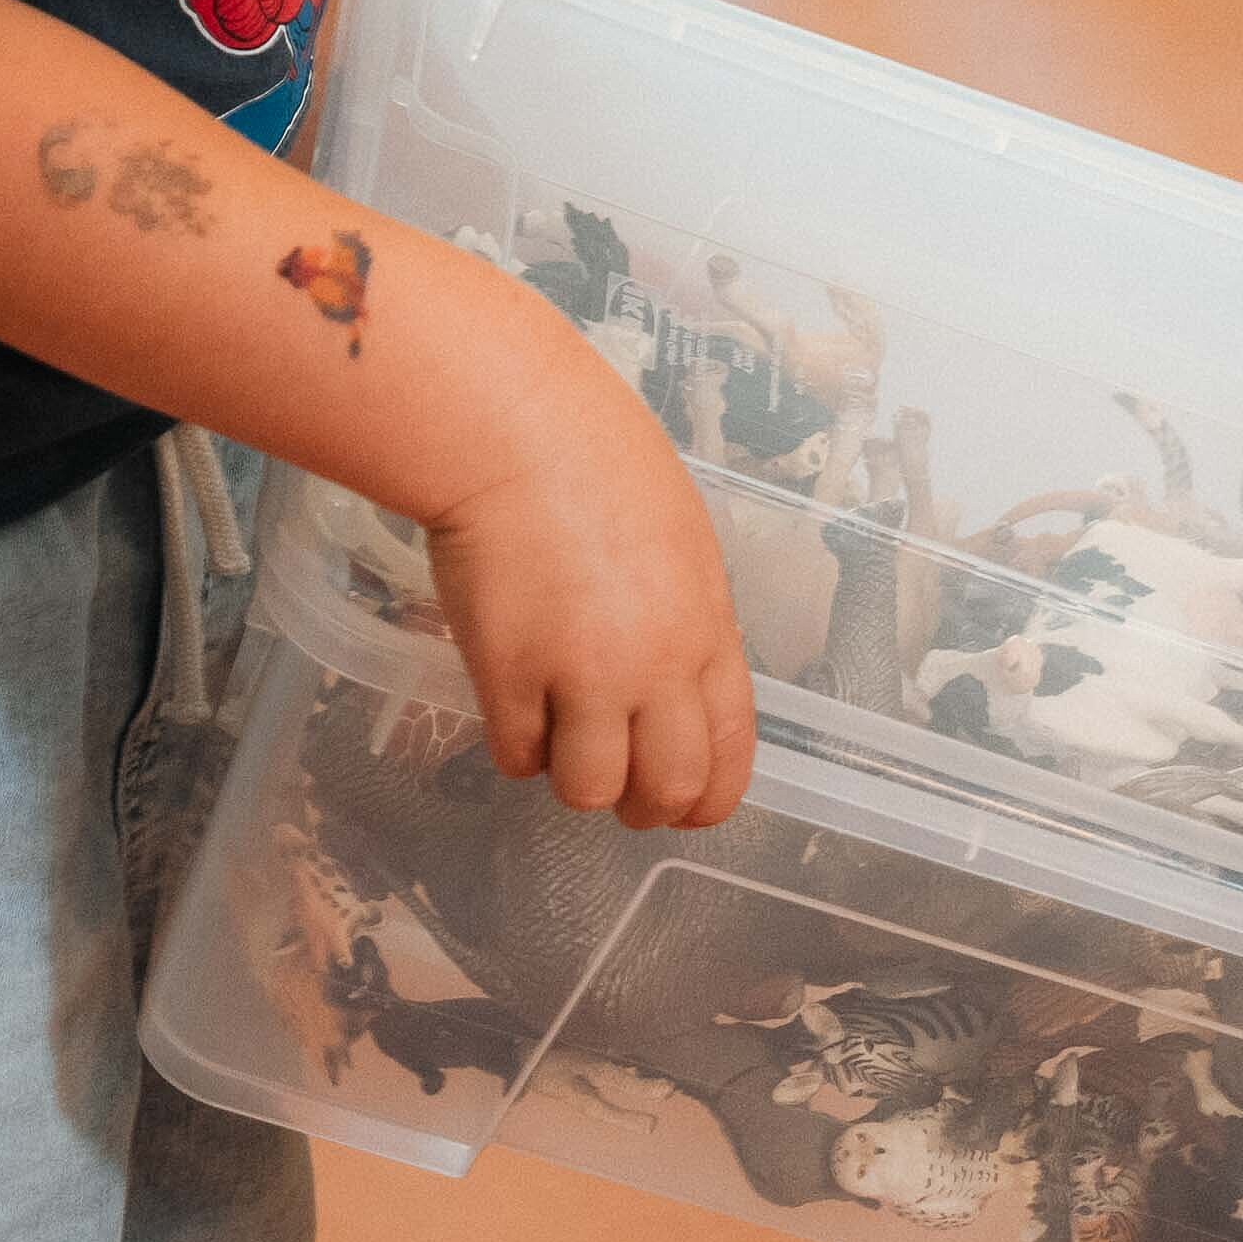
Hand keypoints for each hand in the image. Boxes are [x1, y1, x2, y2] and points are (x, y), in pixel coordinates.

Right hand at [419, 346, 756, 832]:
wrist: (520, 436)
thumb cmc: (600, 465)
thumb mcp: (681, 545)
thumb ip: (685, 621)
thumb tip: (671, 683)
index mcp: (709, 628)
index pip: (732, 749)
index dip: (708, 796)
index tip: (685, 805)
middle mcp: (658, 665)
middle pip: (669, 789)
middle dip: (641, 803)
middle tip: (612, 779)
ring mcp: (585, 676)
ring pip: (589, 790)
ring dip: (570, 775)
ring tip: (553, 730)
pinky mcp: (511, 678)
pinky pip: (517, 757)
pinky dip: (514, 743)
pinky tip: (510, 699)